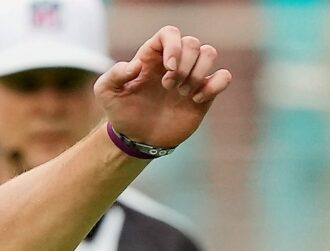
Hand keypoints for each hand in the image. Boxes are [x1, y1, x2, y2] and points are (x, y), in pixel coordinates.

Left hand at [97, 26, 231, 153]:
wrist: (137, 139)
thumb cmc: (122, 113)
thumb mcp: (106, 93)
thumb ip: (114, 74)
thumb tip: (136, 65)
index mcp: (153, 56)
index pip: (170, 33)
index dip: (174, 46)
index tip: (168, 68)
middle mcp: (174, 62)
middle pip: (192, 42)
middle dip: (184, 65)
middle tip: (169, 87)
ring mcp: (190, 77)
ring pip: (209, 52)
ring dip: (198, 73)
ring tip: (182, 93)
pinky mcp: (204, 94)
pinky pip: (224, 76)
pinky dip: (215, 85)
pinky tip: (196, 100)